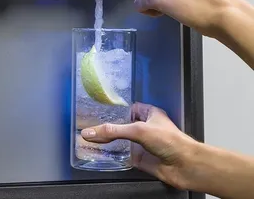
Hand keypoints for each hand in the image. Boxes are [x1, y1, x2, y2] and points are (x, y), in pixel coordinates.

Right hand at [81, 102, 197, 189]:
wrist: (185, 166)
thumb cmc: (171, 142)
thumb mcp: (138, 130)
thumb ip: (113, 131)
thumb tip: (91, 132)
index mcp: (148, 114)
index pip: (128, 108)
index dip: (114, 109)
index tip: (98, 109)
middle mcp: (145, 128)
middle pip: (122, 125)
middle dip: (108, 126)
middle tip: (89, 125)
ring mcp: (142, 144)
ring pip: (120, 141)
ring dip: (108, 141)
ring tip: (89, 138)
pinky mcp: (139, 159)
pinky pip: (122, 156)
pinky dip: (111, 155)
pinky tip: (99, 153)